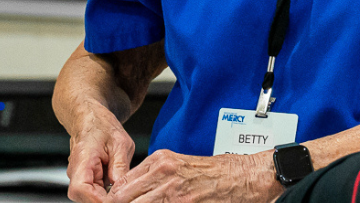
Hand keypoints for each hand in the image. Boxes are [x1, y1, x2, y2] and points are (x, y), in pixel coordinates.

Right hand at [65, 107, 136, 202]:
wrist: (92, 120)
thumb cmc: (103, 127)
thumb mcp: (120, 143)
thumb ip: (120, 166)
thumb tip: (122, 188)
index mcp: (82, 160)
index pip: (81, 190)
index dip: (99, 200)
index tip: (118, 200)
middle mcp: (76, 173)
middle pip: (87, 198)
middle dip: (108, 201)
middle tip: (128, 196)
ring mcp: (80, 178)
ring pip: (92, 198)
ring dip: (109, 197)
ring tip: (126, 189)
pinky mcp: (87, 181)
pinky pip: (97, 194)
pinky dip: (110, 194)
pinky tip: (121, 186)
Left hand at [107, 149, 283, 202]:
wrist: (246, 177)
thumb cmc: (217, 173)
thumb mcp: (179, 165)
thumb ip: (152, 177)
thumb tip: (128, 193)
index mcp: (160, 162)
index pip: (119, 186)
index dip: (113, 201)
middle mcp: (163, 174)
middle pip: (121, 199)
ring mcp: (174, 192)